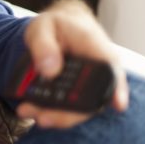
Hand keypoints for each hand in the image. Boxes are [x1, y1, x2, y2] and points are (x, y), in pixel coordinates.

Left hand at [18, 0, 127, 128]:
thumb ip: (44, 45)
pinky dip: (49, 111)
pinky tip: (29, 110)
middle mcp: (97, 70)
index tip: (118, 104)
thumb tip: (49, 70)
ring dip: (55, 115)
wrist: (60, 27)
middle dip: (68, 114)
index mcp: (95, 46)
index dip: (118, 89)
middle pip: (93, 98)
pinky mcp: (76, 94)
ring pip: (78, 108)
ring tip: (26, 111)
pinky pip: (67, 108)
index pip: (112, 69)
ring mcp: (88, 85)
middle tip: (42, 118)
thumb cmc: (56, 25)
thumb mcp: (43, 26)